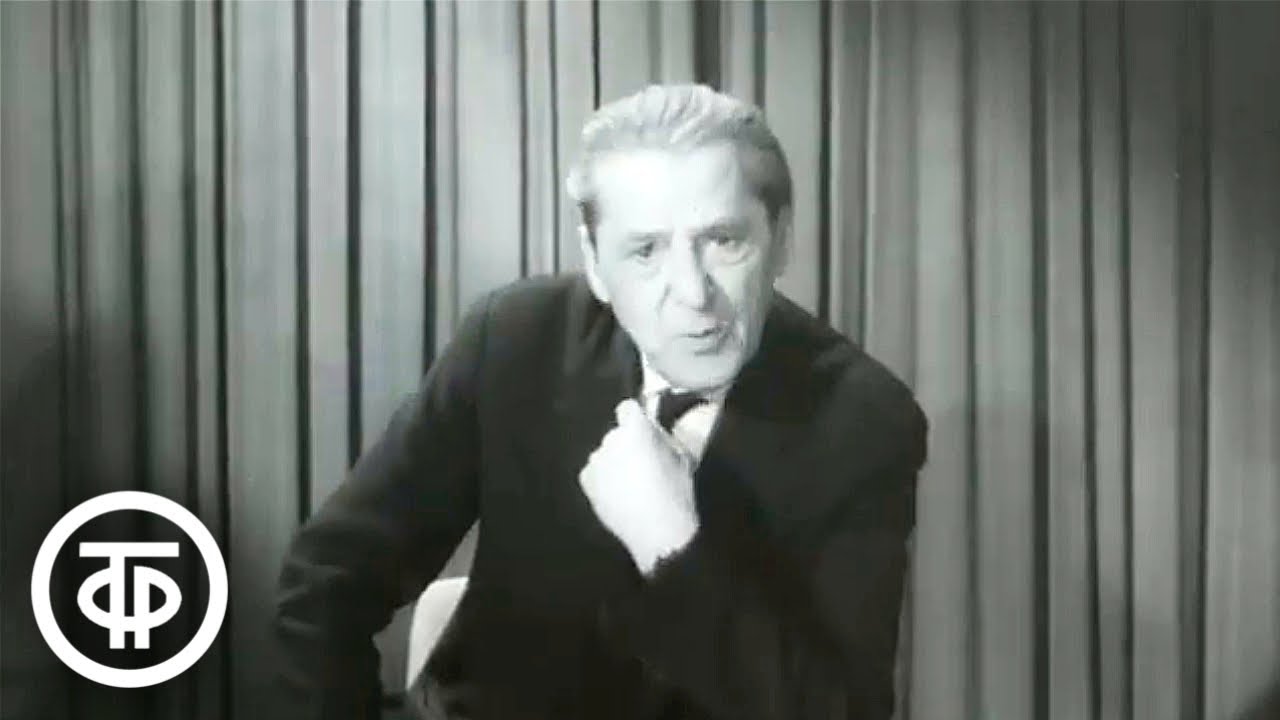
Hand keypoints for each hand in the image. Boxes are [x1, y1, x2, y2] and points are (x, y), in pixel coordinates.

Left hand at [579, 399, 698, 573]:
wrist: (658, 533)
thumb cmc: (676, 493)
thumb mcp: (683, 458)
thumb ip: (669, 435)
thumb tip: (664, 425)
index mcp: (635, 429)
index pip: (627, 407)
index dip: (637, 419)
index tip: (645, 433)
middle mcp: (610, 439)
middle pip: (616, 434)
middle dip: (626, 444)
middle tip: (642, 464)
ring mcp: (595, 461)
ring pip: (604, 454)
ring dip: (614, 462)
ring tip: (629, 484)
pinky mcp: (585, 481)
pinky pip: (594, 472)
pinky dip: (602, 479)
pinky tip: (617, 494)